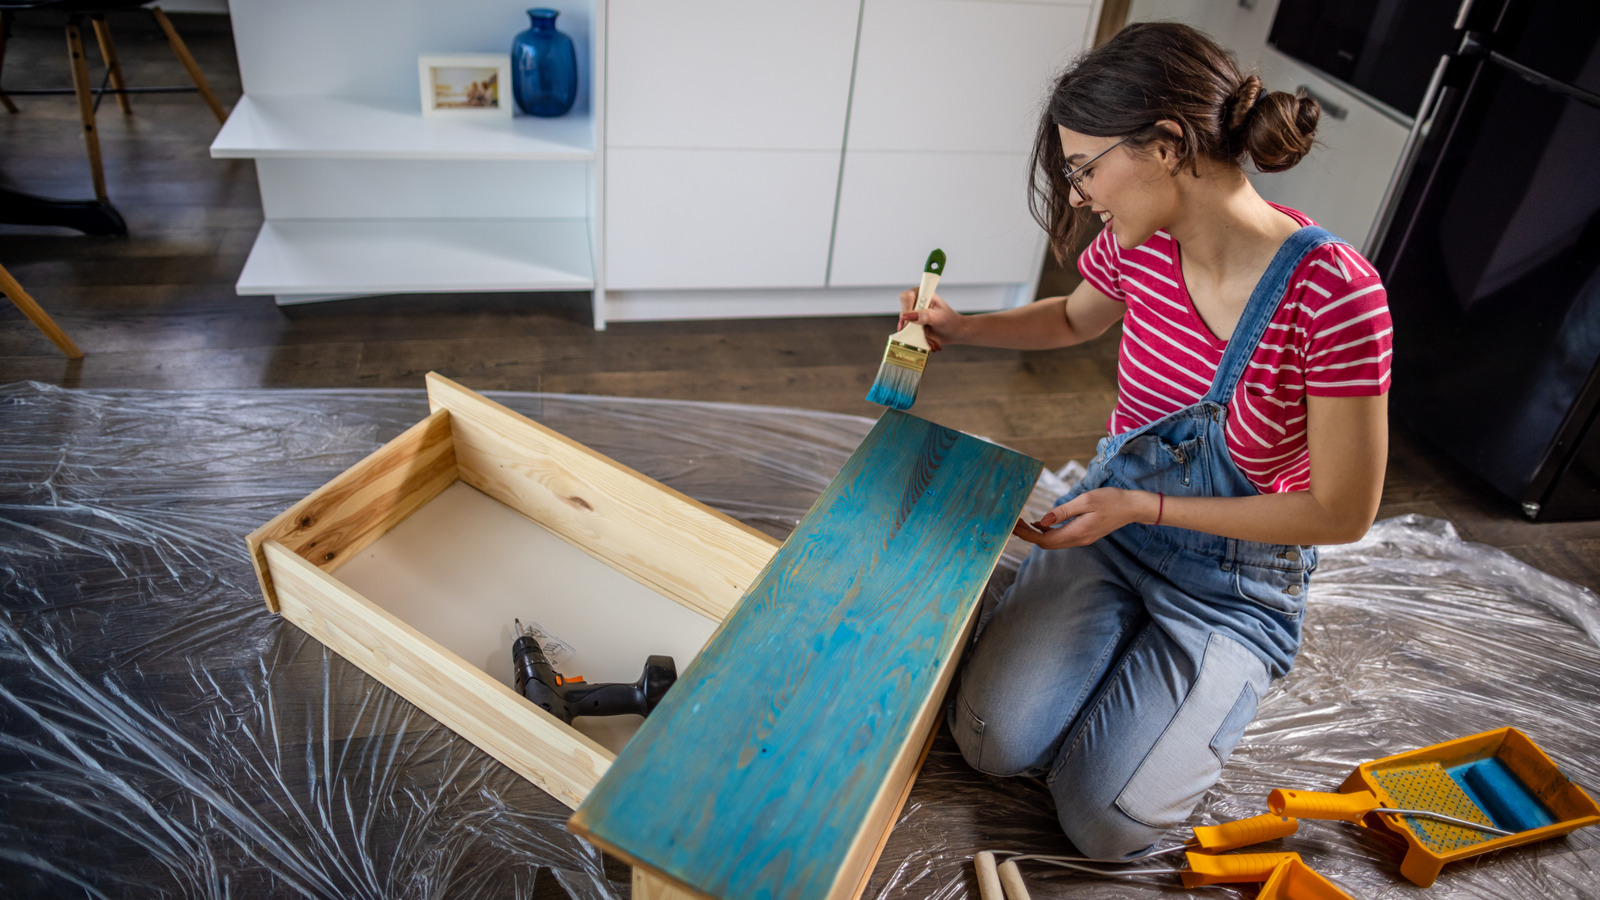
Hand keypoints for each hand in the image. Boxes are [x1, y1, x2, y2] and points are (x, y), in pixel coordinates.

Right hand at [897, 289, 964, 351]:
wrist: (955, 332)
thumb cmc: (951, 321)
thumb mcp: (939, 318)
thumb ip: (925, 315)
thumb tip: (907, 316)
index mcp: (923, 294)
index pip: (906, 297)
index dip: (906, 308)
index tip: (911, 319)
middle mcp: (915, 303)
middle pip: (903, 312)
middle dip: (910, 325)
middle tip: (920, 331)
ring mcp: (913, 315)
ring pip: (904, 326)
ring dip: (913, 334)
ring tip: (928, 337)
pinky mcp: (912, 326)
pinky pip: (907, 333)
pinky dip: (915, 338)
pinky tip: (926, 339)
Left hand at [1011, 488, 1157, 548]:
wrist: (1132, 507)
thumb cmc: (1111, 500)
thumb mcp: (1086, 501)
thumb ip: (1063, 511)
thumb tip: (1042, 520)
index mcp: (1076, 532)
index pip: (1045, 540)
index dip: (1027, 535)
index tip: (1014, 527)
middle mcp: (1078, 540)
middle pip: (1046, 543)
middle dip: (1028, 535)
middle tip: (1014, 524)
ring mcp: (1081, 538)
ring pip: (1053, 541)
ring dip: (1037, 534)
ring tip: (1023, 523)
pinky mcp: (1084, 534)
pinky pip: (1061, 537)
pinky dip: (1048, 531)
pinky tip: (1041, 523)